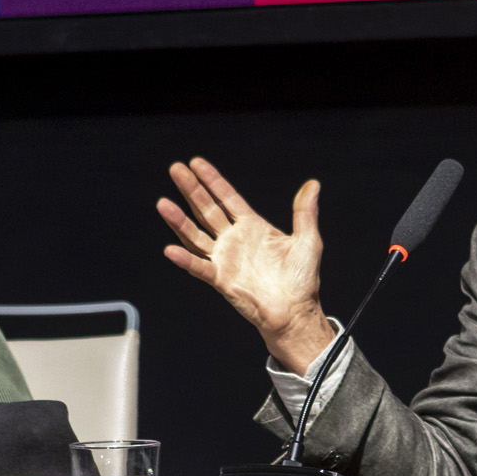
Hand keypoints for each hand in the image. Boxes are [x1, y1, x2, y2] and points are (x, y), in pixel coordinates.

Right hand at [157, 158, 336, 372]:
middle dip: (191, 190)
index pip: (227, 198)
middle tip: (175, 169)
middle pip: (206, 210)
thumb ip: (304, 212)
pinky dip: (184, 260)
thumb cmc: (302, 280)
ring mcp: (225, 259)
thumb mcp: (307, 240)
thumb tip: (313, 185)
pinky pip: (199, 267)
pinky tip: (170, 249)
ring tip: (163, 203)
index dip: (212, 180)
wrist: (296, 312)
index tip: (196, 163)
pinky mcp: (221, 280)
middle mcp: (234, 240)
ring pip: (196, 235)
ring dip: (179, 220)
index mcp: (253, 227)